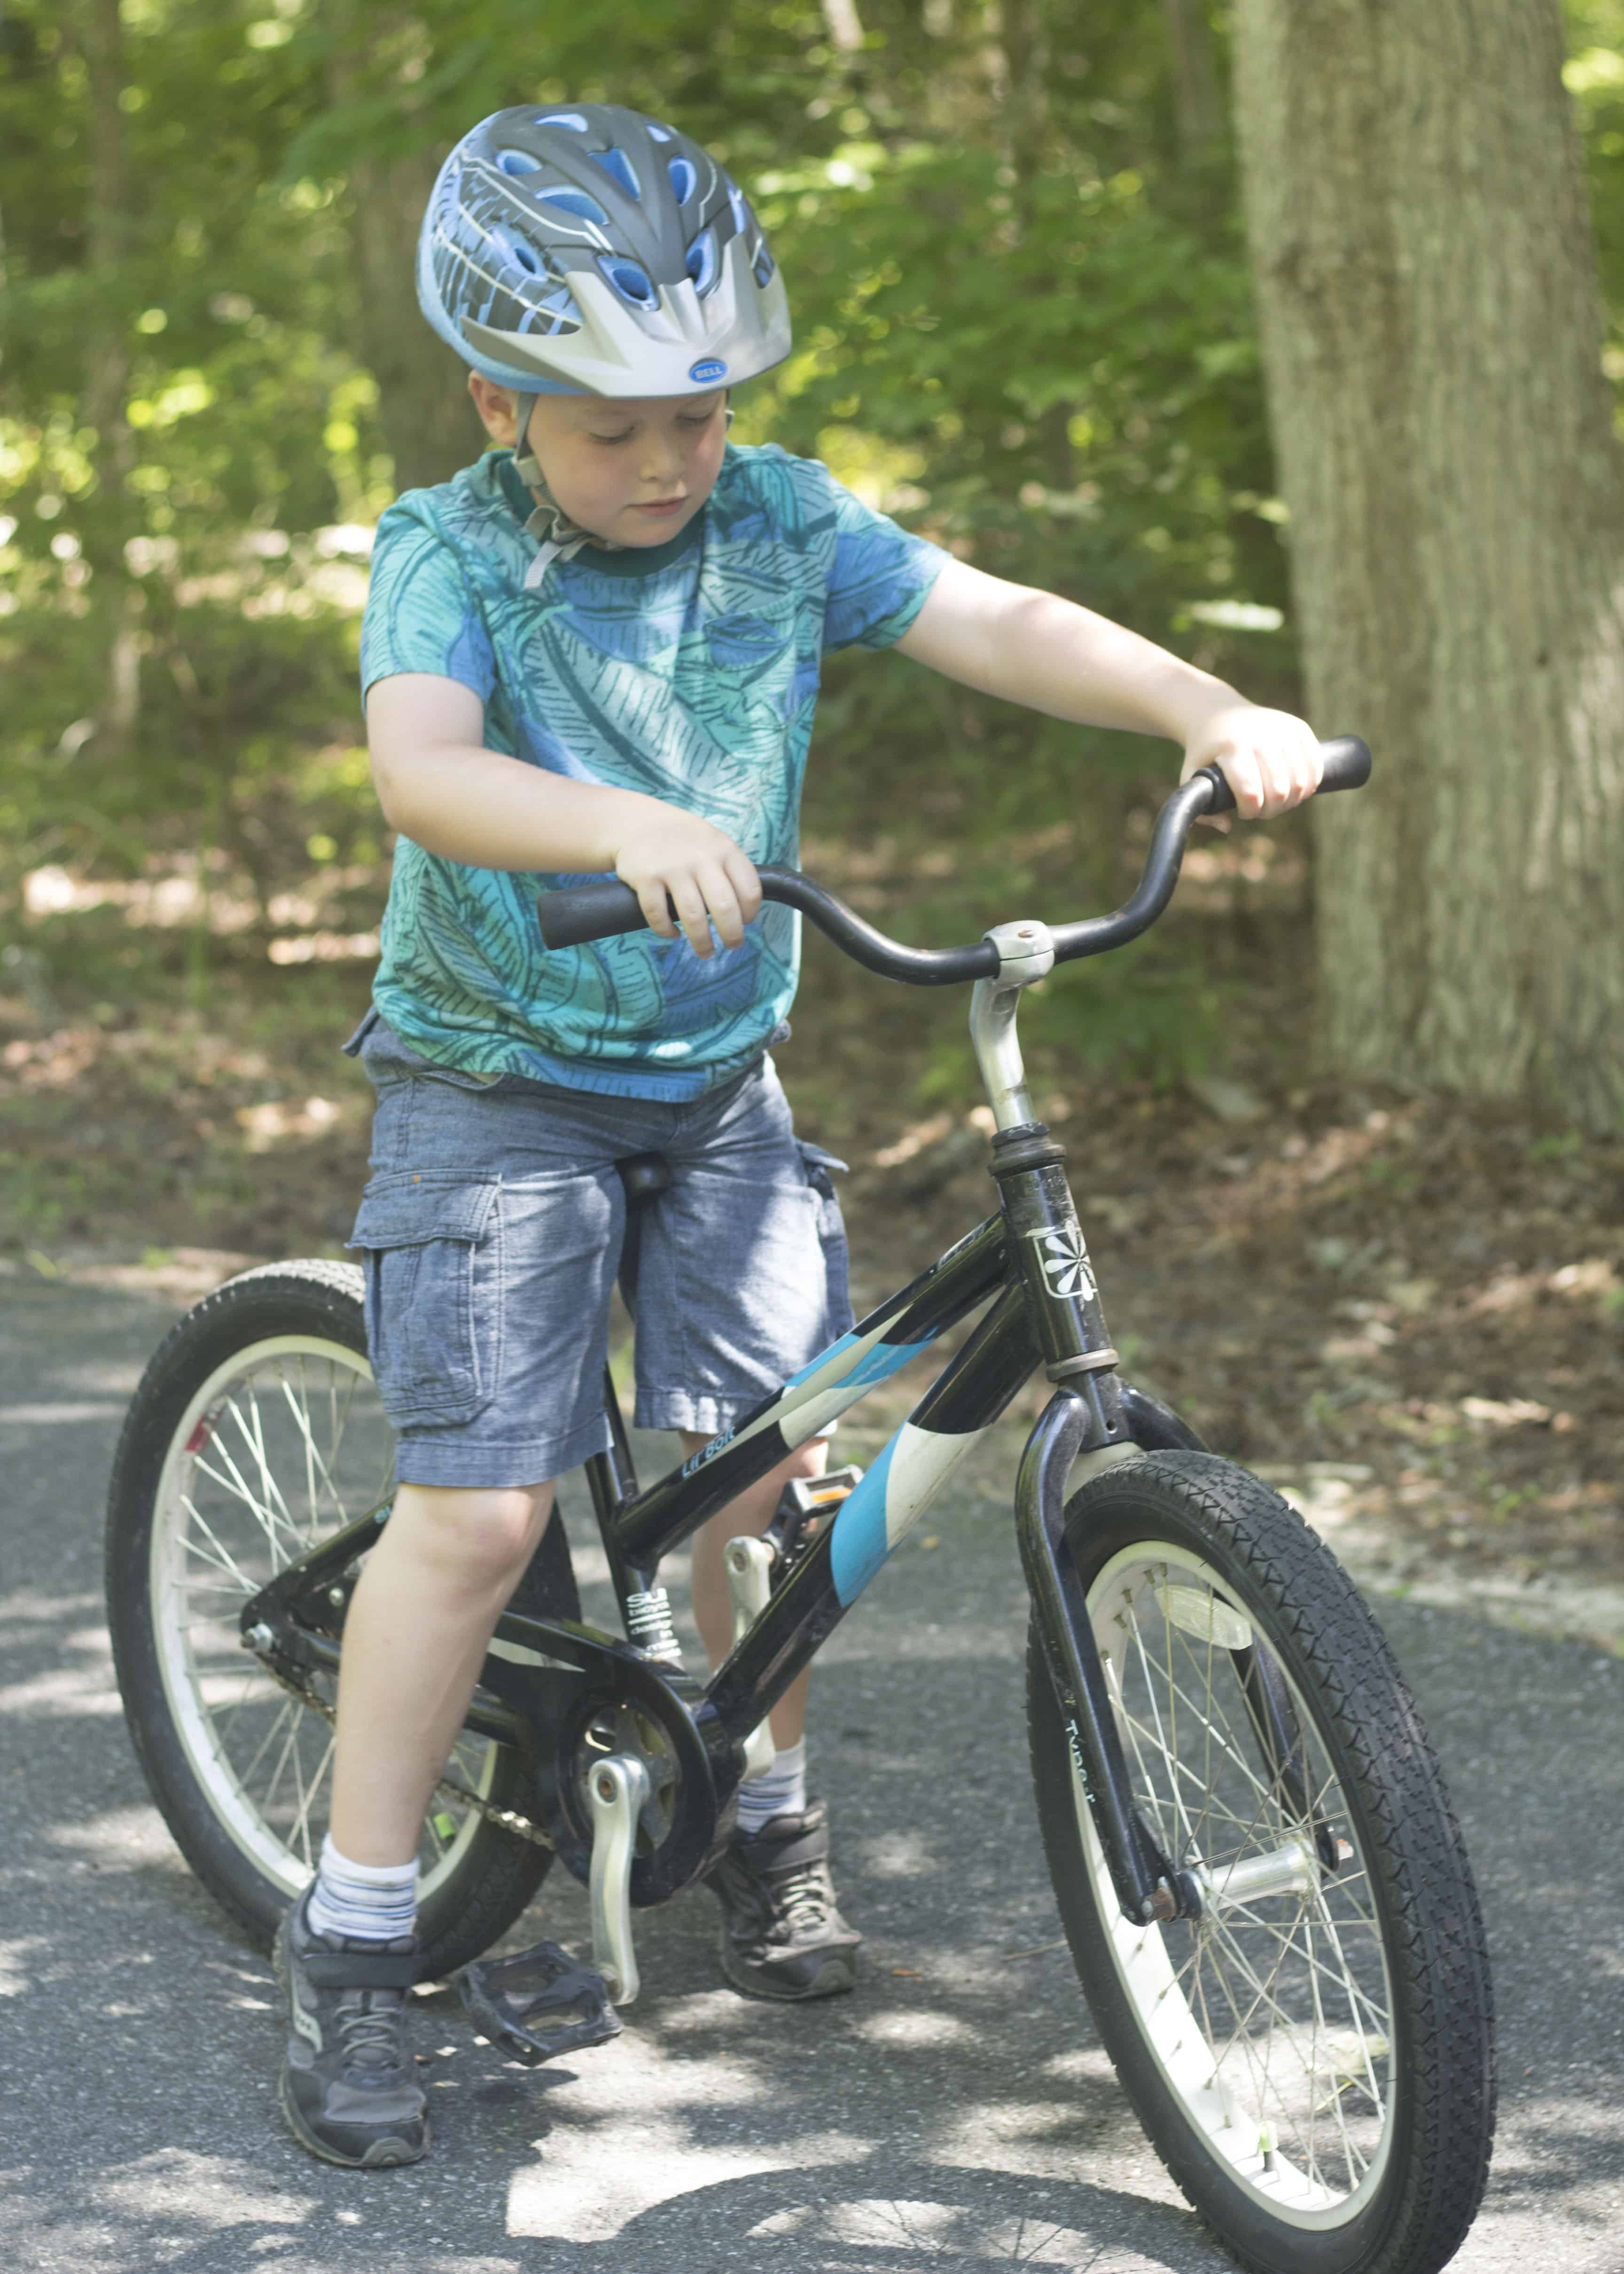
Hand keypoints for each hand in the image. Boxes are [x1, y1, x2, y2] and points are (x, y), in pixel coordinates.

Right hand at [613, 808, 761, 957]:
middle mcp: (701, 857)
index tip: (744, 923)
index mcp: (724, 849)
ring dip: (702, 942)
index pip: (749, 889)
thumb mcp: (714, 842)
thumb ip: (730, 870)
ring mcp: (672, 867)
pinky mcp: (645, 877)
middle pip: (724, 908)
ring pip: (693, 917)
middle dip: (732, 935)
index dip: (750, 913)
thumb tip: (745, 912)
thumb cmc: (684, 841)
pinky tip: (672, 934)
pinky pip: (658, 915)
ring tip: (705, 952)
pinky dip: (666, 931)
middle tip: (732, 946)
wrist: (638, 823)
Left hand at [1179, 704, 1322, 822]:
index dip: (1250, 812)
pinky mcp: (1299, 728)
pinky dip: (1308, 786)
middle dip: (1270, 810)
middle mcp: (1261, 735)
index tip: (1243, 812)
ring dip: (1290, 801)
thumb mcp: (1192, 776)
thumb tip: (1227, 827)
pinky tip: (1294, 790)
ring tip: (1276, 801)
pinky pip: (1315, 766)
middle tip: (1260, 809)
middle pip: (1279, 791)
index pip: (1251, 792)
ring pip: (1300, 782)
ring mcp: (1283, 729)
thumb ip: (1202, 807)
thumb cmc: (1205, 751)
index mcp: (1232, 747)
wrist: (1219, 712)